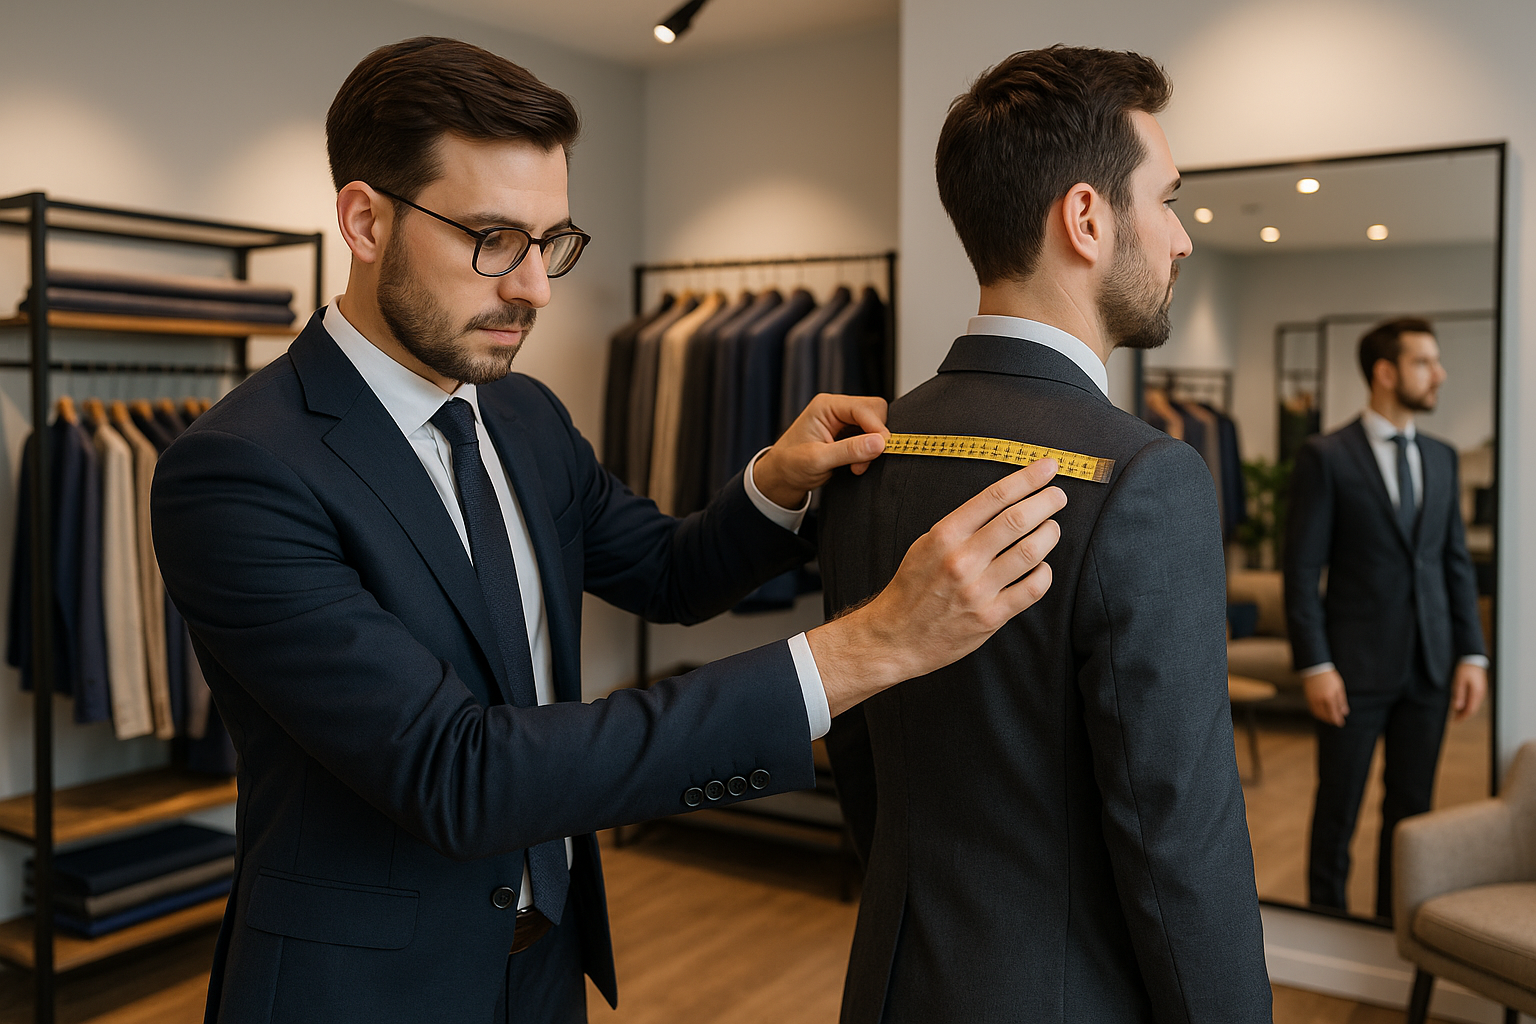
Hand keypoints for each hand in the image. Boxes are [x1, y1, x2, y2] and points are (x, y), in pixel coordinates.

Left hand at [751, 394, 889, 508]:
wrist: (781, 477)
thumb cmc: (790, 465)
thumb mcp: (818, 460)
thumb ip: (849, 450)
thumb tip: (880, 443)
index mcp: (826, 406)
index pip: (864, 407)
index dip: (877, 428)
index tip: (881, 449)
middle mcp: (836, 409)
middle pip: (875, 411)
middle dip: (876, 436)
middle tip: (864, 460)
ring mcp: (843, 420)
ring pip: (875, 424)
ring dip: (872, 447)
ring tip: (856, 465)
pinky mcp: (849, 433)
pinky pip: (870, 436)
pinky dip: (868, 452)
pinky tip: (856, 464)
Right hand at [807, 458, 1066, 715]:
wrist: (895, 637)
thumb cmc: (913, 587)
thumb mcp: (926, 545)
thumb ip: (962, 526)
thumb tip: (1004, 502)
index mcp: (944, 535)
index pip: (994, 497)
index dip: (1027, 478)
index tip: (1048, 467)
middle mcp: (961, 560)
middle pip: (1017, 520)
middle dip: (1046, 502)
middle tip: (1058, 496)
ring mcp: (977, 590)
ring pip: (1031, 552)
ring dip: (1050, 534)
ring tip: (1052, 528)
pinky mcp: (990, 617)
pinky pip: (1032, 588)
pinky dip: (1044, 572)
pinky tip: (1041, 567)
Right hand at [1304, 669, 1349, 726]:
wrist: (1315, 668)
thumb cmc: (1329, 677)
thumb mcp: (1339, 687)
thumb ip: (1342, 701)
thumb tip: (1344, 712)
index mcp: (1329, 697)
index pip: (1334, 713)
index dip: (1338, 719)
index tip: (1341, 723)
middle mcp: (1320, 700)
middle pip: (1326, 715)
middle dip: (1331, 720)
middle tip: (1336, 722)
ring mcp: (1313, 699)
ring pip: (1318, 713)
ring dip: (1324, 718)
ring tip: (1329, 719)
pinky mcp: (1308, 697)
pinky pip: (1312, 709)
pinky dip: (1317, 714)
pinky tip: (1321, 713)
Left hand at [1451, 662, 1486, 721]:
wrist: (1473, 659)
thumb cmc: (1465, 668)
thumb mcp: (1458, 681)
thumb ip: (1459, 694)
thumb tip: (1458, 707)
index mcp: (1476, 693)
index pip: (1470, 710)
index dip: (1462, 717)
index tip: (1455, 721)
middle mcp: (1480, 694)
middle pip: (1473, 709)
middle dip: (1464, 715)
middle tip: (1455, 719)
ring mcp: (1481, 691)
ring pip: (1474, 705)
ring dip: (1466, 710)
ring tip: (1456, 713)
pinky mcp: (1479, 688)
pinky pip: (1474, 700)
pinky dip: (1468, 704)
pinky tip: (1462, 704)